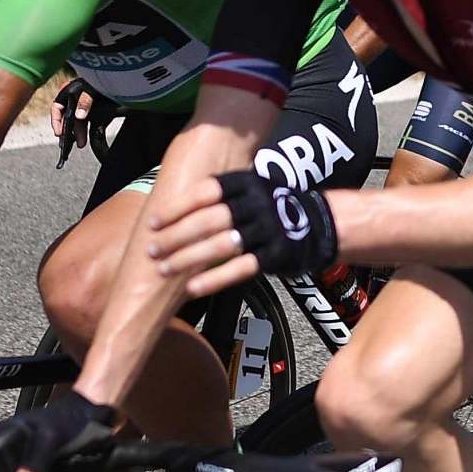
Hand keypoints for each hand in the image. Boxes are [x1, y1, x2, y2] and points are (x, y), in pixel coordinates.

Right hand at [52, 83, 105, 167]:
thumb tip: (79, 116)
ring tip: (81, 143)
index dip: (57, 120)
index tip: (59, 133)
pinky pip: (90, 123)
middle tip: (74, 142)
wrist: (122, 80)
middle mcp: (76, 100)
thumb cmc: (102, 80)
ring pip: (79, 123)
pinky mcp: (96, 112)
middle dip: (71, 131)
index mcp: (69, 91)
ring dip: (79, 133)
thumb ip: (84, 101)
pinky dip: (88, 131)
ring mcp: (86, 107)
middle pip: (69, 118)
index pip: (58, 108)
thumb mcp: (91, 88)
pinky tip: (88, 138)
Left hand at [149, 171, 339, 297]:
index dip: (176, 208)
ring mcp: (268, 229)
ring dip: (188, 259)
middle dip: (175, 237)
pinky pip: (240, 268)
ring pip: (221, 245)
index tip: (152, 223)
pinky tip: (192, 288)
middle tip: (151, 250)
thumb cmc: (273, 208)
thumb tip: (174, 205)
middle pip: (208, 220)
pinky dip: (213, 279)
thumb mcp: (251, 189)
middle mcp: (257, 203)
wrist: (321, 224)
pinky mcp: (276, 254)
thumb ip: (221, 195)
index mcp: (246, 183)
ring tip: (164, 269)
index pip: (204, 192)